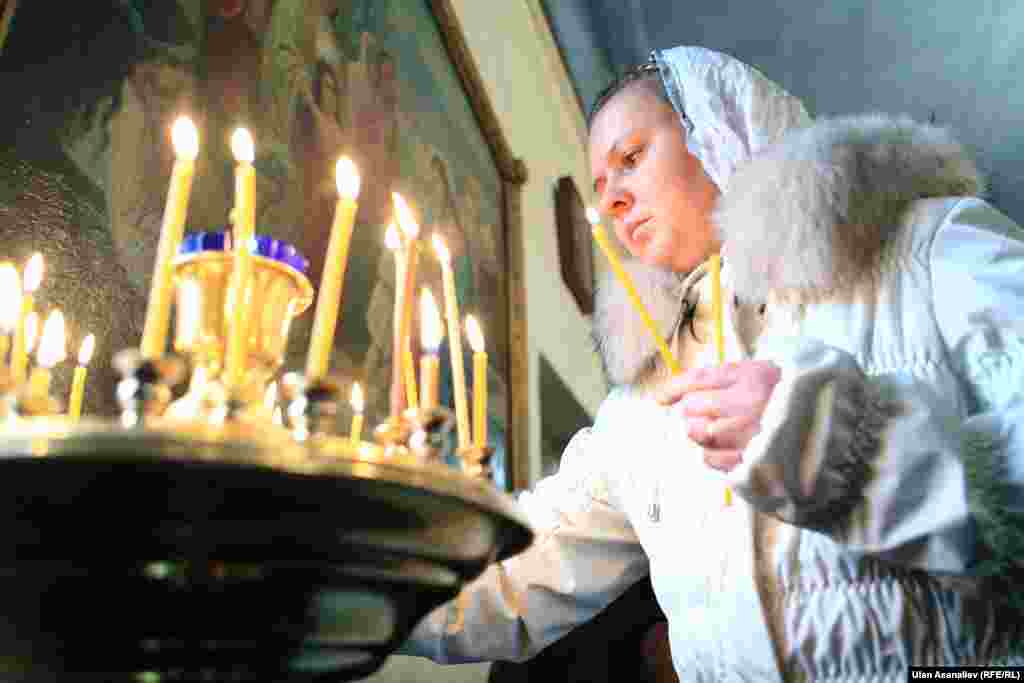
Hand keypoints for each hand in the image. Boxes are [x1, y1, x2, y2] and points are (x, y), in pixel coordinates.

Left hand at [654, 361, 781, 471]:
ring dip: (697, 432)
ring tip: (717, 429)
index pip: (697, 379)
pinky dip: (709, 453)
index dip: (672, 388)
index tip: (661, 396)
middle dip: (689, 410)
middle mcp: (750, 405)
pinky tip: (723, 446)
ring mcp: (750, 435)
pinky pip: (709, 458)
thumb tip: (665, 397)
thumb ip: (712, 379)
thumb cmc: (780, 396)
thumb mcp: (753, 373)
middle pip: (690, 407)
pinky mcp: (751, 461)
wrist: (819, 424)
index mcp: (752, 377)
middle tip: (703, 413)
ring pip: (695, 433)